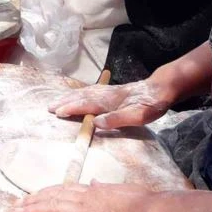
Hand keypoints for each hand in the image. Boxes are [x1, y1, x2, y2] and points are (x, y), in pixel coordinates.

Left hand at [14, 182, 154, 211]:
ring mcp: (86, 211)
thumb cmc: (143, 204)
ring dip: (33, 210)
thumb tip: (94, 182)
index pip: (65, 189)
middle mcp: (87, 197)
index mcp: (94, 190)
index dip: (48, 192)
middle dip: (35, 200)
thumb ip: (106, 187)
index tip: (35, 195)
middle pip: (54, 196)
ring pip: (53, 207)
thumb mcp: (122, 190)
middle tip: (18, 204)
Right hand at [49, 79, 171, 129]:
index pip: (86, 104)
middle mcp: (106, 94)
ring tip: (58, 100)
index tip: (56, 112)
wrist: (162, 88)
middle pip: (81, 96)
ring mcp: (109, 91)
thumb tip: (96, 123)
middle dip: (65, 101)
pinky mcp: (113, 91)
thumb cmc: (152, 104)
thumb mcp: (138, 115)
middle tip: (49, 107)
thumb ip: (117, 119)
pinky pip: (91, 90)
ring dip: (70, 97)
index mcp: (110, 101)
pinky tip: (79, 94)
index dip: (71, 108)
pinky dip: (80, 92)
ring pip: (85, 92)